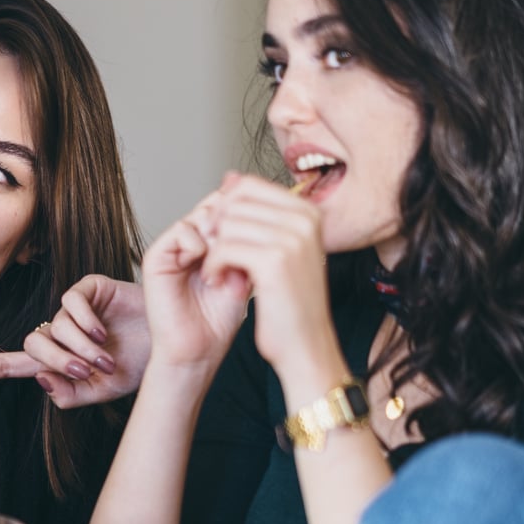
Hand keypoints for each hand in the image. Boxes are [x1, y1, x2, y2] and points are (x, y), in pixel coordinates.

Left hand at [0, 274, 146, 408]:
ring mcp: (73, 310)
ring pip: (53, 327)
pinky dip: (84, 321)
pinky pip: (70, 303)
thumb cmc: (138, 366)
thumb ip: (69, 395)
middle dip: (57, 361)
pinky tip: (103, 330)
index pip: (14, 364)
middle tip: (87, 372)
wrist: (170, 345)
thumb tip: (40, 380)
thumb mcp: (101, 393)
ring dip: (79, 348)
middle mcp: (60, 333)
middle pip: (32, 345)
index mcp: (58, 360)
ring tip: (105, 357)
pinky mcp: (89, 288)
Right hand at [139, 187, 252, 371]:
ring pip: (201, 216)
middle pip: (216, 206)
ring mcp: (172, 248)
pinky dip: (199, 243)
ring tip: (228, 261)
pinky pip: (180, 231)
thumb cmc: (219, 322)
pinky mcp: (156, 257)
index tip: (263, 232)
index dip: (247, 214)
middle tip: (246, 245)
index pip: (230, 210)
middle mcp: (190, 242)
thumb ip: (249, 245)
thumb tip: (265, 211)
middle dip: (235, 222)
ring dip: (220, 234)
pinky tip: (209, 268)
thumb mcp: (245, 275)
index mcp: (210, 244)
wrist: (198, 352)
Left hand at [197, 173, 338, 379]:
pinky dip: (214, 265)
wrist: (306, 346)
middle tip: (217, 256)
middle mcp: (304, 219)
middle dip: (217, 229)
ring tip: (219, 272)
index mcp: (308, 212)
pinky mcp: (274, 261)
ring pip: (227, 225)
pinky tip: (218, 280)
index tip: (222, 237)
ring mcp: (292, 238)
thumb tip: (229, 177)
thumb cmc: (290, 303)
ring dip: (214, 250)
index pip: (248, 185)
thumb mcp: (281, 250)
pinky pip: (224, 247)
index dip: (225, 209)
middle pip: (235, 202)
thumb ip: (258, 213)